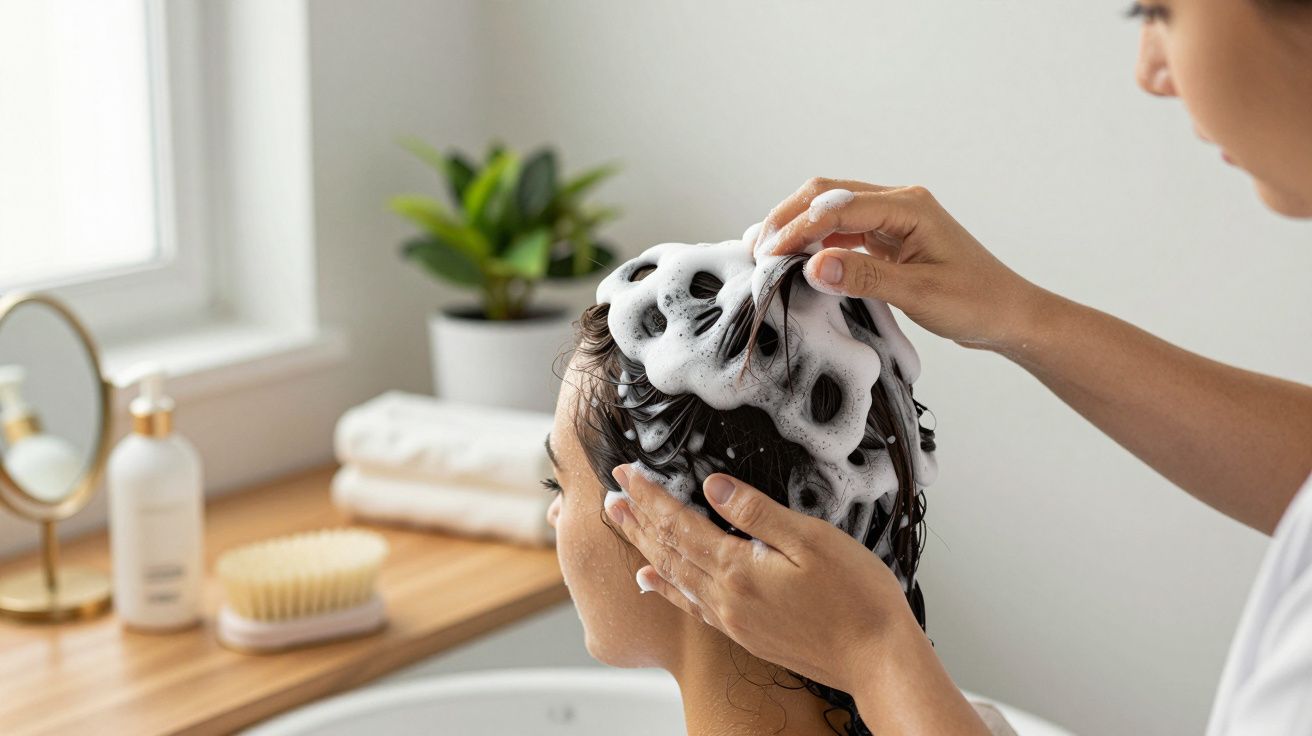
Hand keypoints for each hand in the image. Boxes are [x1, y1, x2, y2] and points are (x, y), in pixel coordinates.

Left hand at [606, 464, 923, 692]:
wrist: (878, 659)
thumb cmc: (858, 598)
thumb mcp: (812, 540)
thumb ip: (758, 513)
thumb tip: (714, 487)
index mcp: (739, 569)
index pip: (680, 523)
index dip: (650, 496)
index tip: (627, 473)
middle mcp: (726, 598)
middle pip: (668, 549)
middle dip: (637, 517)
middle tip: (612, 492)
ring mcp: (733, 620)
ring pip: (674, 576)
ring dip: (645, 546)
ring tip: (622, 524)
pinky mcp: (745, 635)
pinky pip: (691, 606)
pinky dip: (666, 588)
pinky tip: (651, 580)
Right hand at [752, 178, 1047, 350]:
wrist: (1009, 315)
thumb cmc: (976, 302)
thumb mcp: (919, 294)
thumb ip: (864, 278)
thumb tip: (813, 265)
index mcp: (909, 206)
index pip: (838, 207)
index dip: (799, 228)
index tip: (769, 252)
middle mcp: (899, 204)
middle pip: (828, 194)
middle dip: (788, 216)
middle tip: (757, 247)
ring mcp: (893, 220)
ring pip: (832, 211)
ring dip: (798, 227)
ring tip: (767, 253)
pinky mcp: (889, 239)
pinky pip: (842, 231)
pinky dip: (815, 242)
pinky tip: (797, 260)